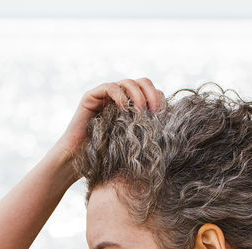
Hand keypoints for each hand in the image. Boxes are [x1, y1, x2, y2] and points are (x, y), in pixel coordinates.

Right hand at [50, 78, 165, 179]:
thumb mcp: (134, 146)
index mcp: (132, 107)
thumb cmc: (107, 159)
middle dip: (152, 94)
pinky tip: (125, 109)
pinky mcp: (91, 97)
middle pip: (142, 82)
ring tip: (141, 111)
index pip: (151, 93)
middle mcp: (120, 98)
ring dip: (138, 95)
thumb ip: (149, 134)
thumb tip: (174, 132)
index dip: (160, 100)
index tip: (164, 116)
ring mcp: (105, 96)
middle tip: (156, 111)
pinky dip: (120, 95)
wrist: (77, 162)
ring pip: (128, 82)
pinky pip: (110, 87)